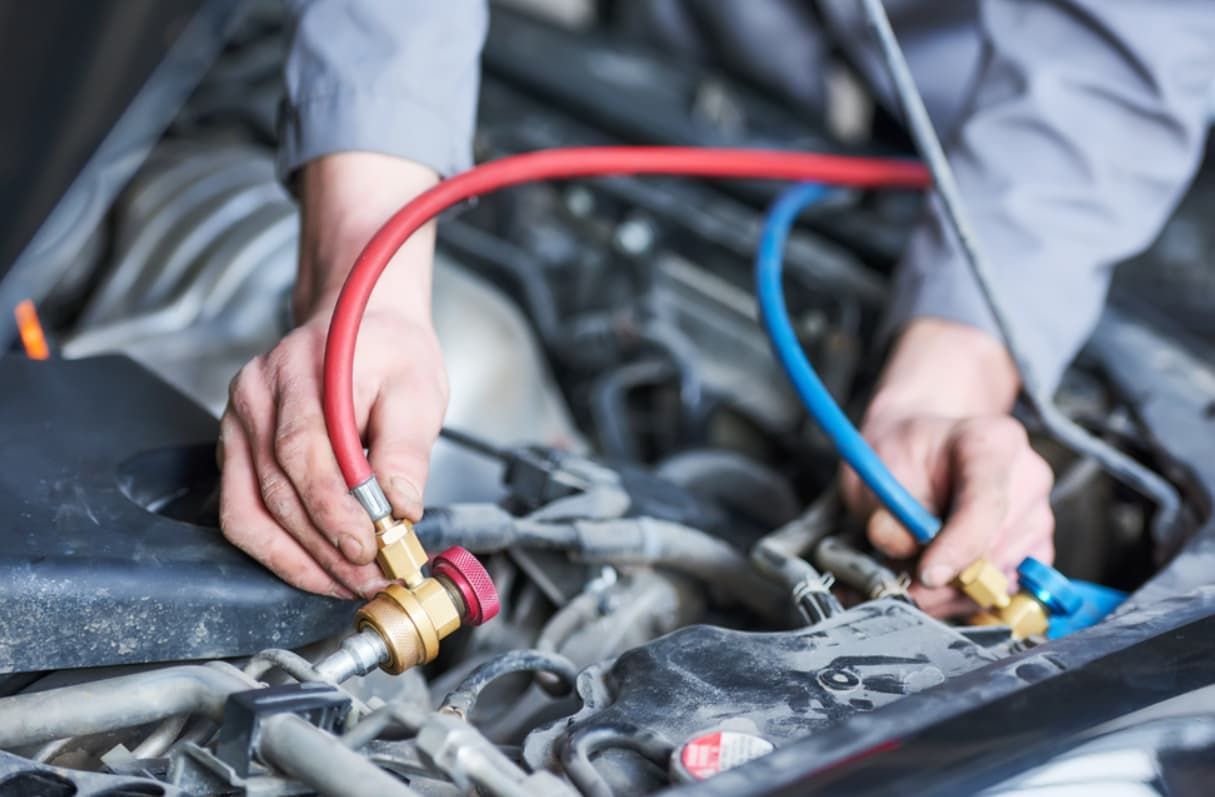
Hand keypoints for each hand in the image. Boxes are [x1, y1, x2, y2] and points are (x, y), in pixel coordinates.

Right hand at [219, 153, 446, 597]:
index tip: (373, 550)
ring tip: (347, 583)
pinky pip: (241, 509)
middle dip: (327, 548)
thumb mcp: (418, 391)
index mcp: (305, 370)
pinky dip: (275, 549)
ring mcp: (238, 419)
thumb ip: (406, 451)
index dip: (337, 512)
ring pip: (253, 510)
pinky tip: (313, 568)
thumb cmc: (389, 350)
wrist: (356, 316)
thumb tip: (401, 512)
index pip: (308, 453)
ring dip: (300, 560)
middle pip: (280, 489)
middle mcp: (259, 394)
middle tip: (371, 578)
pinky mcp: (235, 444)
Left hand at [840, 319, 1054, 616]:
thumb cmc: (896, 445)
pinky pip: (1016, 585)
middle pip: (999, 548)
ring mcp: (1037, 509)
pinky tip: (945, 580)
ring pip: (1010, 575)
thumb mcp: (874, 465)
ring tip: (916, 575)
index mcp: (991, 442)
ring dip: (959, 591)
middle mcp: (1027, 473)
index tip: (924, 571)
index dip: (956, 547)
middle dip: (947, 578)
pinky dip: (978, 594)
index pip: (985, 504)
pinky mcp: (1035, 540)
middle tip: (900, 581)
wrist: (923, 435)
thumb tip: (897, 545)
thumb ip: (883, 503)